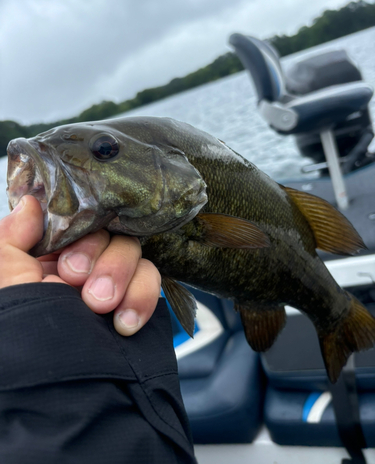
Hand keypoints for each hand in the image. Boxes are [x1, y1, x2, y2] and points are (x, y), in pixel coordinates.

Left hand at [0, 195, 160, 335]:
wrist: (67, 401)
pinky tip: (125, 323)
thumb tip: (30, 203)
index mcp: (43, 260)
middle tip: (83, 291)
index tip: (66, 264)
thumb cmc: (27, 343)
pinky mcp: (134, 299)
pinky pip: (150, 278)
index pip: (71, 222)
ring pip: (130, 250)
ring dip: (121, 276)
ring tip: (102, 308)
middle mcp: (78, 269)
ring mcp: (109, 283)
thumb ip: (9, 238)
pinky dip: (141, 297)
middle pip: (105, 232)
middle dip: (99, 259)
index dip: (75, 233)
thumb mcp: (4, 285)